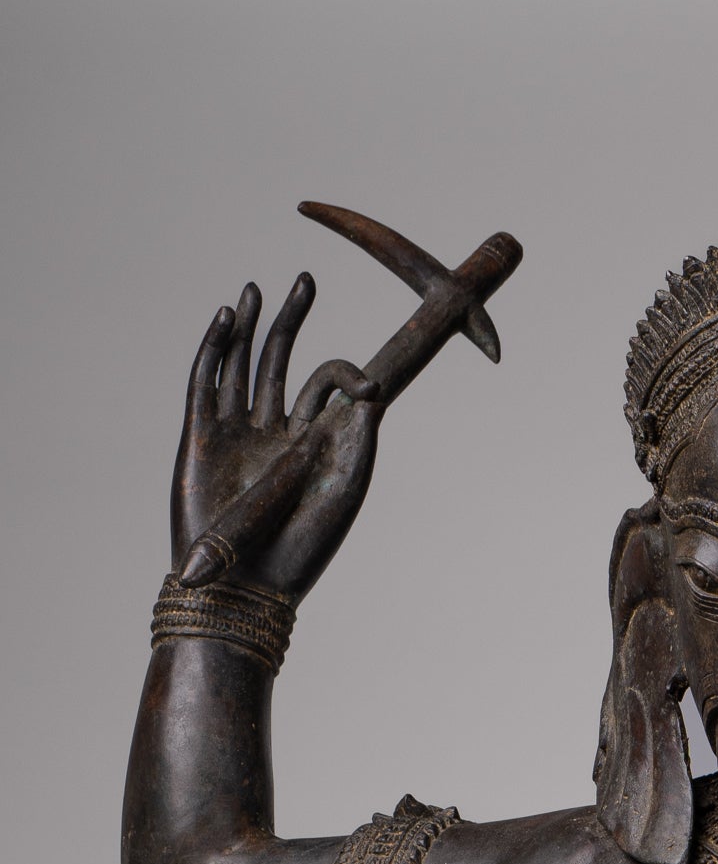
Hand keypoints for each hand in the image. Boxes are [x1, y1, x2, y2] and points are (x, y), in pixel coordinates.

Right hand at [171, 276, 381, 602]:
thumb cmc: (305, 545)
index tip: (366, 383)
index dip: (345, 373)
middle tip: (306, 280)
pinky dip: (214, 347)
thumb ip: (362, 436)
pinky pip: (205, 382)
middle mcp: (275, 433)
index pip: (328, 387)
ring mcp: (236, 433)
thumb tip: (372, 389)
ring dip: (249, 326)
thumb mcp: (348, 486)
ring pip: (241, 365)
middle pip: (282, 362)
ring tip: (256, 289)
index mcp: (315, 446)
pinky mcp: (200, 436)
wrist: (248, 584)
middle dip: (292, 322)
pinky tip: (226, 317)